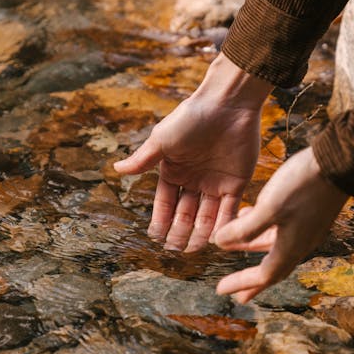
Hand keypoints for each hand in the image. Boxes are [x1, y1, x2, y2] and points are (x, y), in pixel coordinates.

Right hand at [113, 54, 271, 251]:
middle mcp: (194, 180)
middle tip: (175, 250)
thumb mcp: (162, 139)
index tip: (155, 237)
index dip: (161, 219)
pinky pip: (230, 209)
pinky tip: (217, 239)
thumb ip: (143, 159)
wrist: (228, 104)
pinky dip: (224, 224)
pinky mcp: (237, 182)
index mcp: (174, 170)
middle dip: (180, 232)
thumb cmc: (192, 117)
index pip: (165, 202)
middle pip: (186, 213)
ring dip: (201, 233)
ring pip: (207, 215)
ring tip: (193, 250)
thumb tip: (115, 169)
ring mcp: (216, 182)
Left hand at [213, 147, 348, 303]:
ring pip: (273, 245)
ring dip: (252, 248)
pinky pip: (279, 229)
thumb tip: (219, 244)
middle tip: (238, 294)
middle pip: (272, 267)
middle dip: (252, 280)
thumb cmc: (303, 186)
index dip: (241, 283)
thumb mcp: (269, 208)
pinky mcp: (307, 212)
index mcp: (291, 247)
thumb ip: (244, 229)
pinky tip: (249, 213)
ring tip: (233, 247)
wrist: (338, 164)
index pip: (263, 274)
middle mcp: (300, 242)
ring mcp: (305, 227)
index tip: (220, 289)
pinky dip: (260, 228)